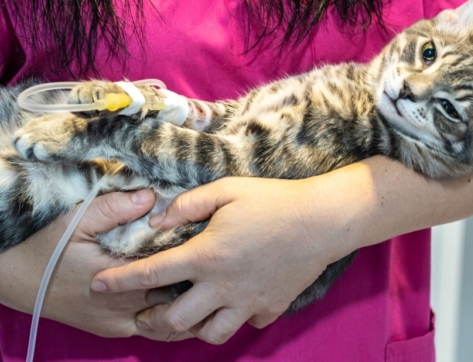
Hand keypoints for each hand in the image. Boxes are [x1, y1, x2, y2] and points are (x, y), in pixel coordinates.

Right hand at [0, 189, 190, 339]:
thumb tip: (150, 197)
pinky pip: (152, 330)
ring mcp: (121, 322)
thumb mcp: (78, 219)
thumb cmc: (49, 246)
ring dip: (185, 301)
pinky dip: (168, 317)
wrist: (18, 279)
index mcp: (123, 277)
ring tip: (200, 280)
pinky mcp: (113, 330)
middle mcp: (126, 306)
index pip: (170, 269)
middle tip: (208, 259)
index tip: (204, 238)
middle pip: (176, 295)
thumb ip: (115, 208)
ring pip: (169, 318)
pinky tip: (178, 299)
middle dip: (194, 279)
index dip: (192, 254)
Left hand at [91, 177, 356, 343]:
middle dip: (150, 320)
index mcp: (208, 255)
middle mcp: (223, 286)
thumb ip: (188, 205)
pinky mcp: (270, 308)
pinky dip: (231, 319)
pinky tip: (229, 304)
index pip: (153, 273)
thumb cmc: (272, 201)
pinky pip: (244, 325)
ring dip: (190, 328)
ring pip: (210, 334)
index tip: (98, 284)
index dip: (120, 280)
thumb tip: (156, 220)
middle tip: (142, 313)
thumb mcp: (227, 190)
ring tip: (183, 316)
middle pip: (176, 319)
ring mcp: (248, 302)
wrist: (321, 221)